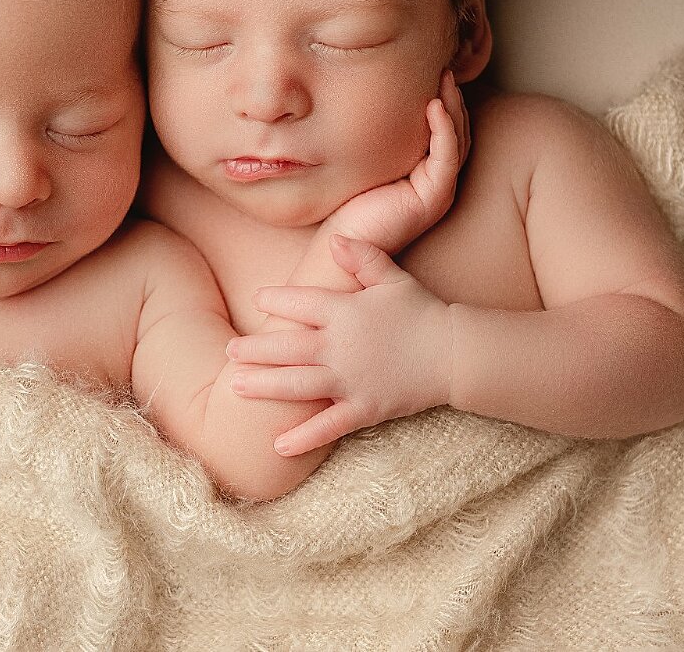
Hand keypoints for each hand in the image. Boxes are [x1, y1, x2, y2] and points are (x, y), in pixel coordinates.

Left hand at [229, 235, 452, 455]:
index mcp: (343, 311)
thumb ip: (362, 256)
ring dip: (262, 386)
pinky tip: (276, 445)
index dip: (276, 300)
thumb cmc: (422, 311)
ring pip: (295, 385)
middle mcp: (339, 346)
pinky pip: (327, 427)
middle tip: (228, 351)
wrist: (455, 352)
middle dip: (254, 349)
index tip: (257, 299)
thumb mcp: (392, 277)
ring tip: (234, 386)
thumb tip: (334, 239)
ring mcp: (349, 380)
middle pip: (286, 348)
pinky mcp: (363, 408)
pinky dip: (302, 438)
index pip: (298, 303)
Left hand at [326, 70, 468, 253]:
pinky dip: (443, 129)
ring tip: (444, 78)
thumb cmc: (345, 208)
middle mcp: (437, 183)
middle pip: (457, 133)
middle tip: (444, 68)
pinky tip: (434, 105)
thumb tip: (357, 104)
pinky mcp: (433, 197)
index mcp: (423, 176)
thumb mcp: (363, 164)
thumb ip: (373, 141)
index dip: (443, 103)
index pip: (444, 133)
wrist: (341, 246)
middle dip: (452, 99)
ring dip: (452, 107)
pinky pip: (446, 156)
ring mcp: (439, 191)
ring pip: (456, 141)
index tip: (433, 73)